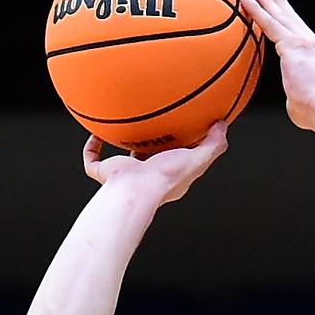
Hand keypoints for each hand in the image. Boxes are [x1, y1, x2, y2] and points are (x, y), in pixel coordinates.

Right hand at [81, 122, 228, 205]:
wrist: (135, 190)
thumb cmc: (164, 179)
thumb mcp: (197, 160)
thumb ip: (212, 146)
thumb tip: (223, 126)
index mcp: (167, 174)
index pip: (175, 159)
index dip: (179, 146)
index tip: (181, 129)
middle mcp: (145, 175)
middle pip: (147, 158)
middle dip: (150, 145)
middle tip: (152, 125)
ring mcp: (125, 174)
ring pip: (120, 159)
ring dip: (120, 144)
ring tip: (121, 124)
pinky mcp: (106, 173)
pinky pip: (93, 160)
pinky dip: (92, 147)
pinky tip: (95, 131)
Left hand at [239, 0, 314, 130]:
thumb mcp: (303, 99)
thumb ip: (294, 95)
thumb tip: (292, 102)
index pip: (300, 33)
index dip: (290, 20)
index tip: (282, 11)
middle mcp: (312, 43)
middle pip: (291, 18)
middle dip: (279, 4)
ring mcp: (303, 42)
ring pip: (279, 17)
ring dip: (265, 2)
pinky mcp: (291, 44)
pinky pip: (269, 23)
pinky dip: (256, 10)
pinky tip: (246, 1)